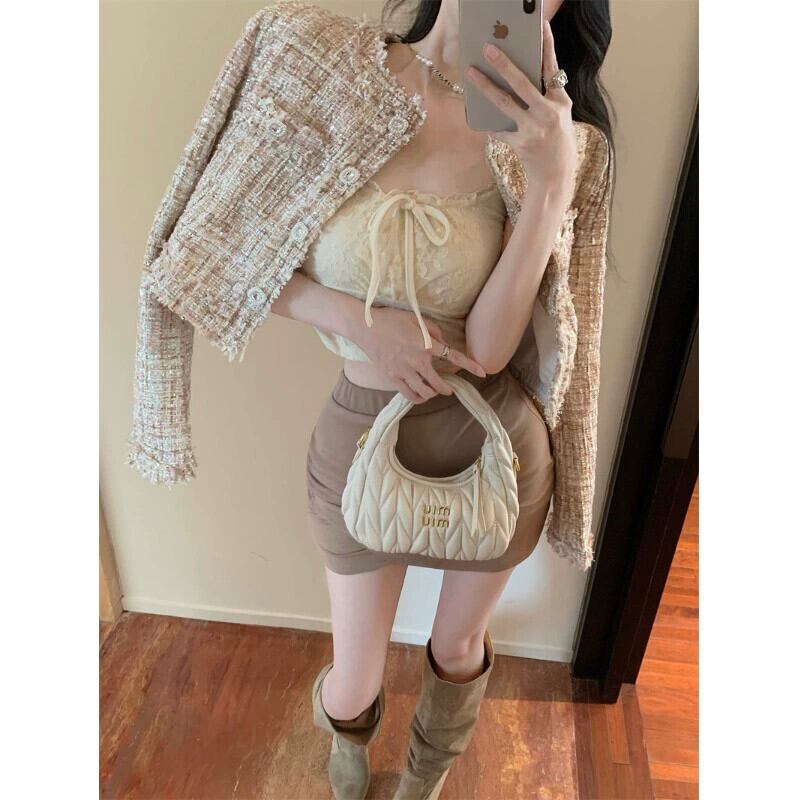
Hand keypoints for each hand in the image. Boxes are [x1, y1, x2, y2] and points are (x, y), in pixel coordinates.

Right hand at [352, 306, 486, 403]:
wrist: (364, 327)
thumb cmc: (390, 319)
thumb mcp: (416, 318)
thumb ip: (434, 330)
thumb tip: (444, 342)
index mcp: (426, 345)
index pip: (454, 357)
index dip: (470, 366)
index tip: (482, 373)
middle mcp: (418, 361)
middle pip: (439, 383)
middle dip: (447, 388)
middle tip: (449, 388)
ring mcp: (404, 371)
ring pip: (425, 392)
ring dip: (433, 394)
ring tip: (434, 391)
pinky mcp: (392, 377)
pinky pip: (409, 395)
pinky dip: (418, 398)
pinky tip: (421, 395)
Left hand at [466, 18, 577, 193]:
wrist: (556, 176)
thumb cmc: (558, 143)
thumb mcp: (559, 116)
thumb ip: (544, 98)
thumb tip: (518, 79)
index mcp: (561, 103)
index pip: (552, 69)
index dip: (546, 47)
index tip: (541, 26)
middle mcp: (548, 114)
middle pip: (523, 84)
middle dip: (504, 64)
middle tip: (488, 49)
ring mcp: (533, 130)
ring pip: (505, 103)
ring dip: (486, 87)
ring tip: (471, 73)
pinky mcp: (520, 144)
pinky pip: (499, 128)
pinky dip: (489, 122)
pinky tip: (477, 114)